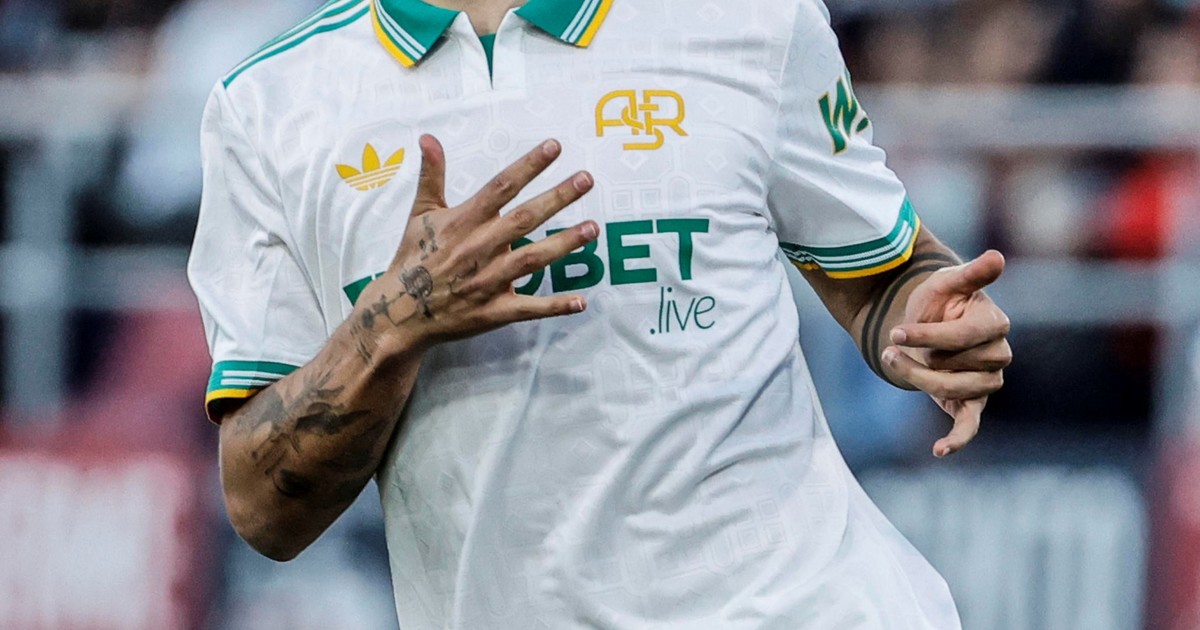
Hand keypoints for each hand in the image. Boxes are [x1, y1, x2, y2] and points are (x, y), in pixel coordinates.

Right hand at [354, 134, 597, 350]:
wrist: (398, 312)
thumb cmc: (412, 258)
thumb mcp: (419, 214)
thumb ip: (431, 175)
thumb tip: (429, 137)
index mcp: (463, 222)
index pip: (501, 187)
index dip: (528, 166)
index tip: (555, 146)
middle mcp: (478, 249)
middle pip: (524, 219)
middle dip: (557, 198)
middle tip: (586, 179)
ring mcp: (487, 282)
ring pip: (532, 260)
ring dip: (564, 244)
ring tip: (593, 228)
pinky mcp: (493, 311)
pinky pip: (528, 308)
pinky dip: (555, 306)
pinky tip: (582, 301)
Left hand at [881, 250, 1011, 457]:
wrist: (929, 320)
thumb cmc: (940, 299)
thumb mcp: (948, 282)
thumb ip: (972, 274)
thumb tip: (998, 257)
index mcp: (995, 323)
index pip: (963, 337)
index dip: (928, 335)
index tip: (895, 331)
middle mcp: (998, 355)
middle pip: (955, 366)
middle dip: (920, 357)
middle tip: (892, 346)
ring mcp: (987, 381)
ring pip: (954, 391)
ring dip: (919, 381)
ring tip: (892, 360)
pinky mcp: (972, 403)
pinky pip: (970, 426)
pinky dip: (956, 439)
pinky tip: (939, 450)